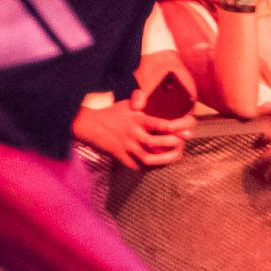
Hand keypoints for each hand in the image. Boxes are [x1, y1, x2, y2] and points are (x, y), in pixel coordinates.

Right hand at [71, 98, 190, 169]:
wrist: (86, 123)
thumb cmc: (109, 113)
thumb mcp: (126, 105)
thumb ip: (140, 103)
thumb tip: (151, 104)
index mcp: (136, 118)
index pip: (158, 123)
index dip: (173, 128)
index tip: (185, 132)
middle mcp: (132, 132)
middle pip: (155, 141)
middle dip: (170, 145)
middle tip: (180, 146)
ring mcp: (125, 145)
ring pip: (147, 156)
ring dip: (161, 160)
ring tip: (170, 159)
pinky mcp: (118, 154)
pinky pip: (134, 165)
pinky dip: (145, 168)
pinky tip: (152, 167)